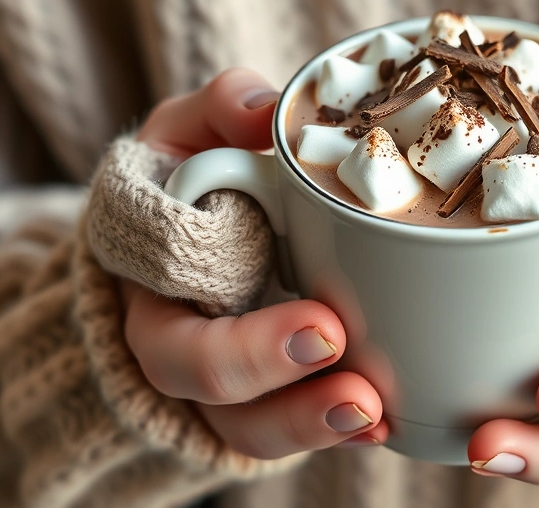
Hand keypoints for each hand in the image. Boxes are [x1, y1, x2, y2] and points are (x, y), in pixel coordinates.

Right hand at [124, 69, 386, 458]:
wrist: (189, 223)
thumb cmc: (193, 174)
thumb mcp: (193, 131)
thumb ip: (219, 110)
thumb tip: (262, 113)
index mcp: (151, 281)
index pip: (173, 332)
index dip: (241, 347)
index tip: (324, 325)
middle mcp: (175, 340)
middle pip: (204, 387)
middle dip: (278, 382)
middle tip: (352, 369)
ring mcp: (218, 377)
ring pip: (245, 426)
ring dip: (309, 425)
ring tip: (375, 413)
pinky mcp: (265, 389)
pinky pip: (289, 425)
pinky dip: (335, 429)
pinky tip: (387, 422)